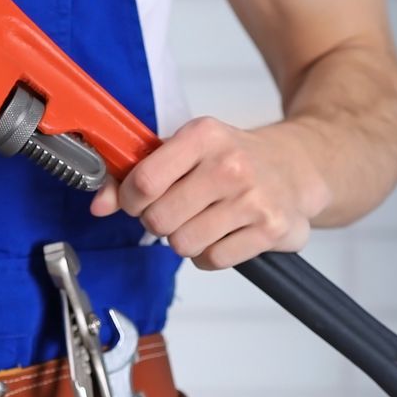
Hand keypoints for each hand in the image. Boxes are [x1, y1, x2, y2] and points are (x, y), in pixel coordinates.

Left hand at [91, 117, 331, 269]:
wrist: (297, 167)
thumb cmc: (232, 159)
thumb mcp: (184, 152)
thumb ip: (134, 176)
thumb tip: (99, 204)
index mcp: (203, 135)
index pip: (144, 181)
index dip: (130, 200)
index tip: (138, 201)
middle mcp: (230, 164)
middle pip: (159, 220)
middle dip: (159, 222)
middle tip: (177, 211)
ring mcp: (253, 198)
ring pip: (183, 244)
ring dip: (185, 240)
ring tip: (203, 220)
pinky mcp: (271, 229)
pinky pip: (213, 260)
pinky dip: (210, 255)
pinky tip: (223, 233)